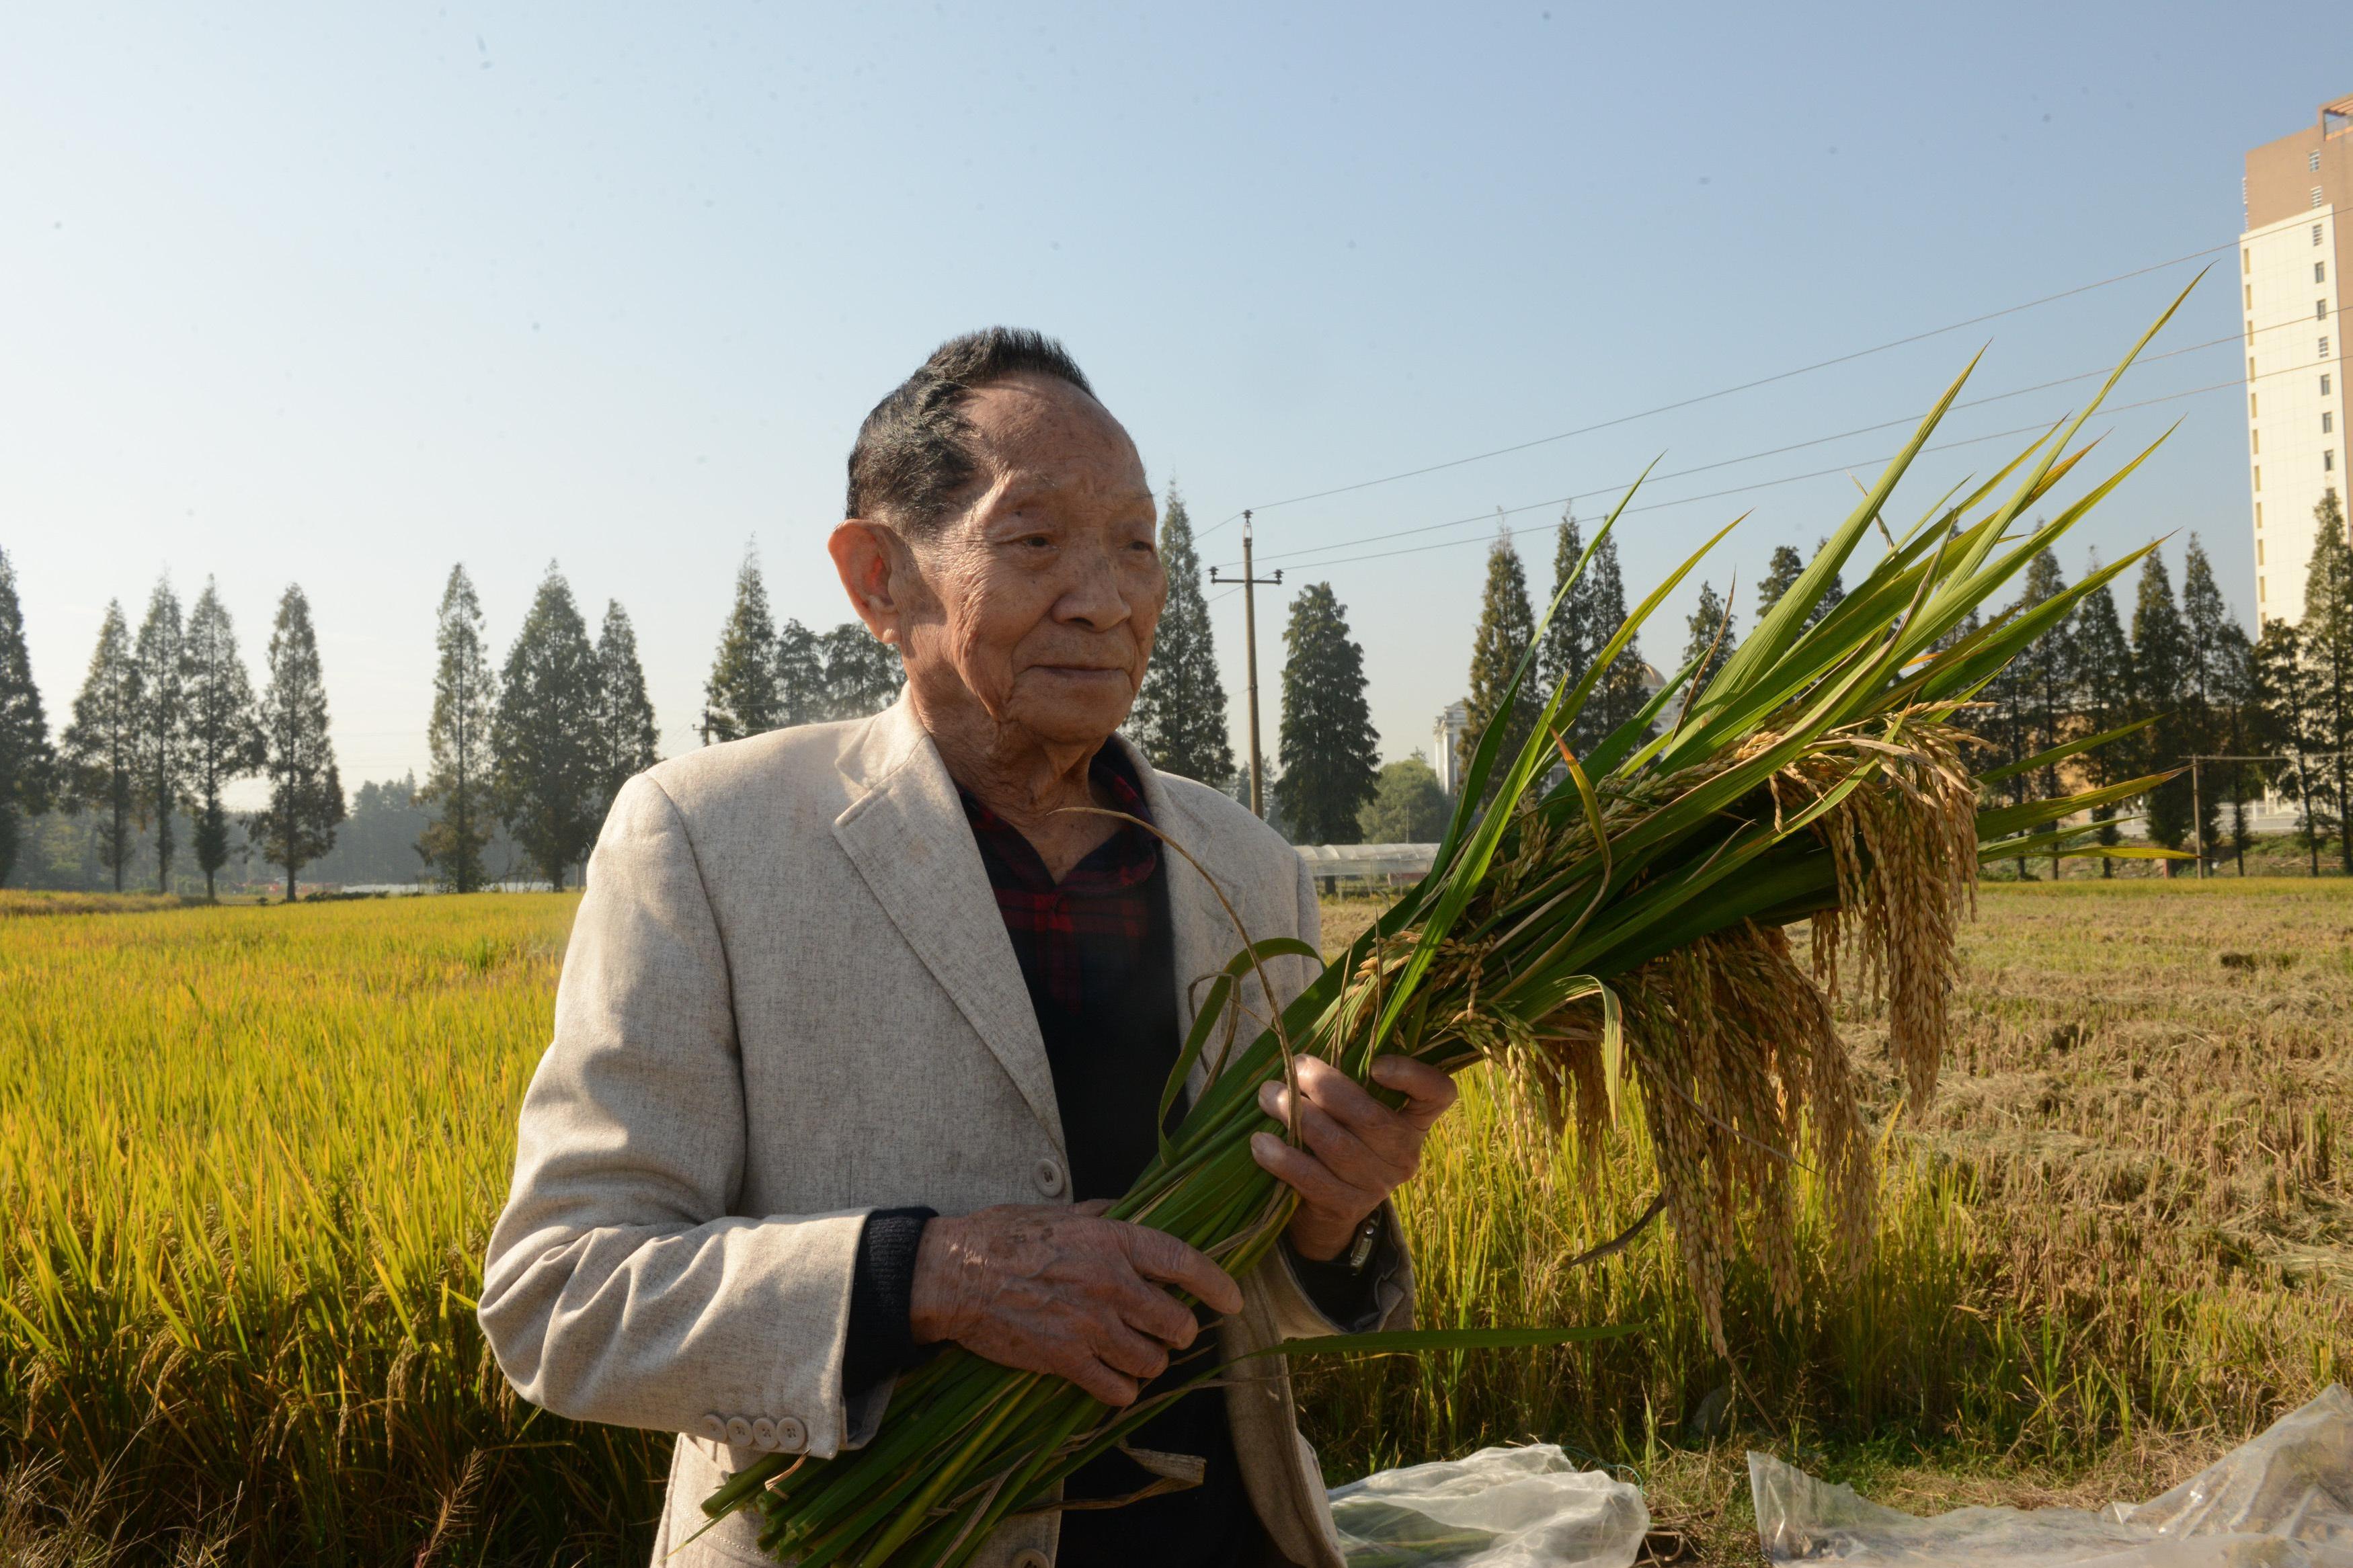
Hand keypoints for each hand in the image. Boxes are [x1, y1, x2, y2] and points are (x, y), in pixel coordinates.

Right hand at [907, 1201, 1245, 1406]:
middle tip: (1168, 1330)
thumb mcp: (1059, 1209)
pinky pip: (1117, 1390)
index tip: (1233, 1299)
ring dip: (1149, 1361)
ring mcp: (1090, 1326)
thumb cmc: (1003, 1236)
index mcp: (1113, 1240)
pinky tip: (1111, 1379)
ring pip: (1152, 1362)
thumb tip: (1132, 1208)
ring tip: (1135, 1353)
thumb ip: (1102, 1213)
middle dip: (1179, 1331)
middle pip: (1177, 1324)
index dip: (1218, 1284)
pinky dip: (1121, 1389)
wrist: (955, 1274)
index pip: (1185, 1263)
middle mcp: (1111, 1284)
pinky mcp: (1066, 1360)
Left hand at [1250, 1055, 1457, 1262]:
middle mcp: (1404, 1154)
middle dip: (1324, 1086)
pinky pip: (1312, 1178)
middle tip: (1292, 1069)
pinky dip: (1283, 1157)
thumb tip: (1301, 1051)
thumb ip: (1344, 1081)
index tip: (1376, 1064)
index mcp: (1413, 1122)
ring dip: (1295, 1115)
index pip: (1438, 1094)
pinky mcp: (1347, 1207)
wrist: (1327, 1212)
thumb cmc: (1336, 1138)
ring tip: (1267, 1096)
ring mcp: (1377, 1184)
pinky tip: (1260, 1143)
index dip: (1414, 1075)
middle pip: (1370, 1115)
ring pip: (1335, 1144)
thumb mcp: (1351, 1112)